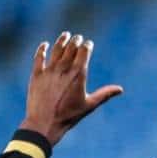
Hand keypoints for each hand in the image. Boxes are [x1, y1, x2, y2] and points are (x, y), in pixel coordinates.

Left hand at [21, 31, 122, 146]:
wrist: (45, 122)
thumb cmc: (69, 116)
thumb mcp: (89, 105)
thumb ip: (104, 94)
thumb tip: (120, 89)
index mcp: (78, 76)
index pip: (83, 54)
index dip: (87, 46)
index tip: (88, 43)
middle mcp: (63, 70)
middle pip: (70, 49)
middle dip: (75, 41)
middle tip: (78, 37)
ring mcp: (49, 71)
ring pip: (55, 50)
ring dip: (61, 41)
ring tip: (65, 35)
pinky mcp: (36, 75)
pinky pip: (39, 58)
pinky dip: (42, 49)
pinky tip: (45, 44)